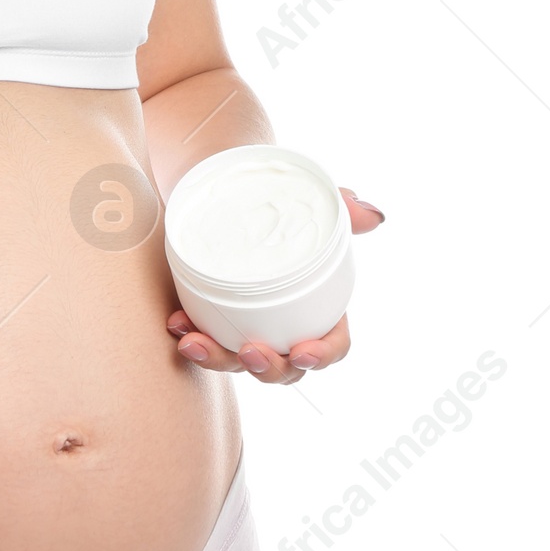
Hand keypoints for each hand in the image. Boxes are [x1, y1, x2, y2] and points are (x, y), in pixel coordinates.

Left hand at [166, 186, 383, 384]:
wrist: (216, 180)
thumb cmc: (271, 195)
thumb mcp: (305, 197)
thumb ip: (342, 208)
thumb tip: (372, 217)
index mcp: (318, 305)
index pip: (331, 344)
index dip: (322, 356)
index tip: (302, 352)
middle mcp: (282, 322)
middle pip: (285, 367)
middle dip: (269, 369)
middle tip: (250, 352)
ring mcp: (243, 323)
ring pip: (236, 362)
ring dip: (217, 360)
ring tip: (196, 343)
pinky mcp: (208, 316)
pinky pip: (201, 338)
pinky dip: (188, 335)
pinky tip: (177, 324)